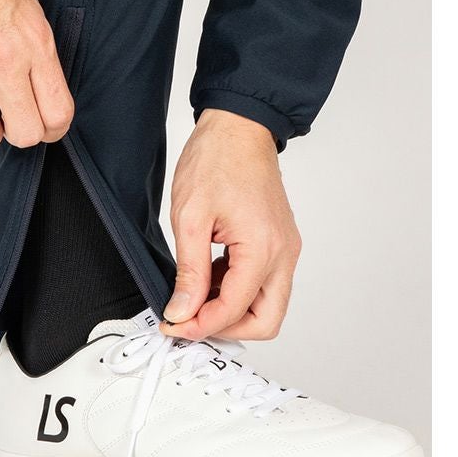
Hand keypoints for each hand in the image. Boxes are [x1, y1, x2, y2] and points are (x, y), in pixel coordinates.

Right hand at [0, 0, 73, 147]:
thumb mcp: (28, 9)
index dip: (53, 128)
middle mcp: (3, 64)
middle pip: (25, 135)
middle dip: (19, 130)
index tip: (44, 125)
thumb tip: (39, 94)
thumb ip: (37, 55)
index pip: (58, 114)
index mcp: (34, 45)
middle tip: (9, 115)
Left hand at [162, 109, 300, 340]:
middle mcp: (283, 254)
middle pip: (266, 321)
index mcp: (264, 248)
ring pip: (266, 306)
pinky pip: (263, 284)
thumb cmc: (216, 160)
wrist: (239, 127)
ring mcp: (285, 249)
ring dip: (230, 310)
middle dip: (227, 329)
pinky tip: (207, 277)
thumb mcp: (190, 219)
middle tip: (189, 320)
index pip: (235, 310)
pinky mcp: (279, 243)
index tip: (172, 325)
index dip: (200, 325)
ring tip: (193, 295)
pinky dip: (235, 291)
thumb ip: (189, 272)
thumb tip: (182, 310)